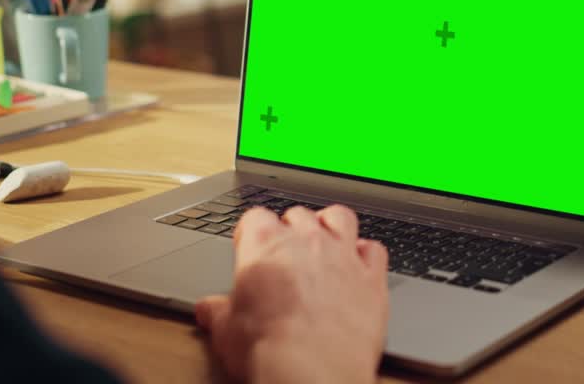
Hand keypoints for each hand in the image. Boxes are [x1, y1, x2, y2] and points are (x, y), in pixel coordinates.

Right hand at [195, 205, 389, 383]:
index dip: (251, 231)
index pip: (256, 217)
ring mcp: (343, 256)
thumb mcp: (227, 332)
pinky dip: (367, 253)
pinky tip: (359, 263)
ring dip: (331, 225)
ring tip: (325, 241)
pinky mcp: (372, 279)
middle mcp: (307, 241)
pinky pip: (375, 249)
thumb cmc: (269, 350)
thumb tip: (209, 310)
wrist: (312, 373)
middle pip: (299, 215)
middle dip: (291, 228)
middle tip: (286, 251)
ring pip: (340, 218)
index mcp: (265, 246)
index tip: (250, 245)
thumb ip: (218, 313)